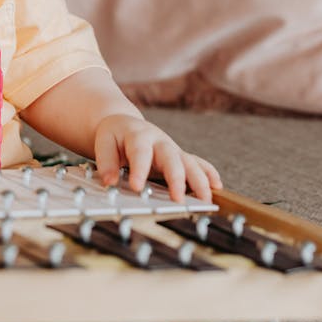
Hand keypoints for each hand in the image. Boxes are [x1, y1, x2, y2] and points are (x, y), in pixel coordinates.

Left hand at [94, 113, 221, 202]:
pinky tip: (217, 186)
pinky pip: (198, 162)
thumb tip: (110, 181)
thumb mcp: (104, 142)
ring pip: (189, 162)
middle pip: (171, 157)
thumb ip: (107, 161)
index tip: (137, 187)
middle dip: (176, 177)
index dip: (140, 169)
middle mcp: (159, 141)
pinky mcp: (180, 156)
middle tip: (178, 198)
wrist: (124, 122)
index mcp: (138, 136)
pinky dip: (208, 173)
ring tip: (205, 199)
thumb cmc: (115, 134)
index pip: (140, 152)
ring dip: (198, 180)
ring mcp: (172, 148)